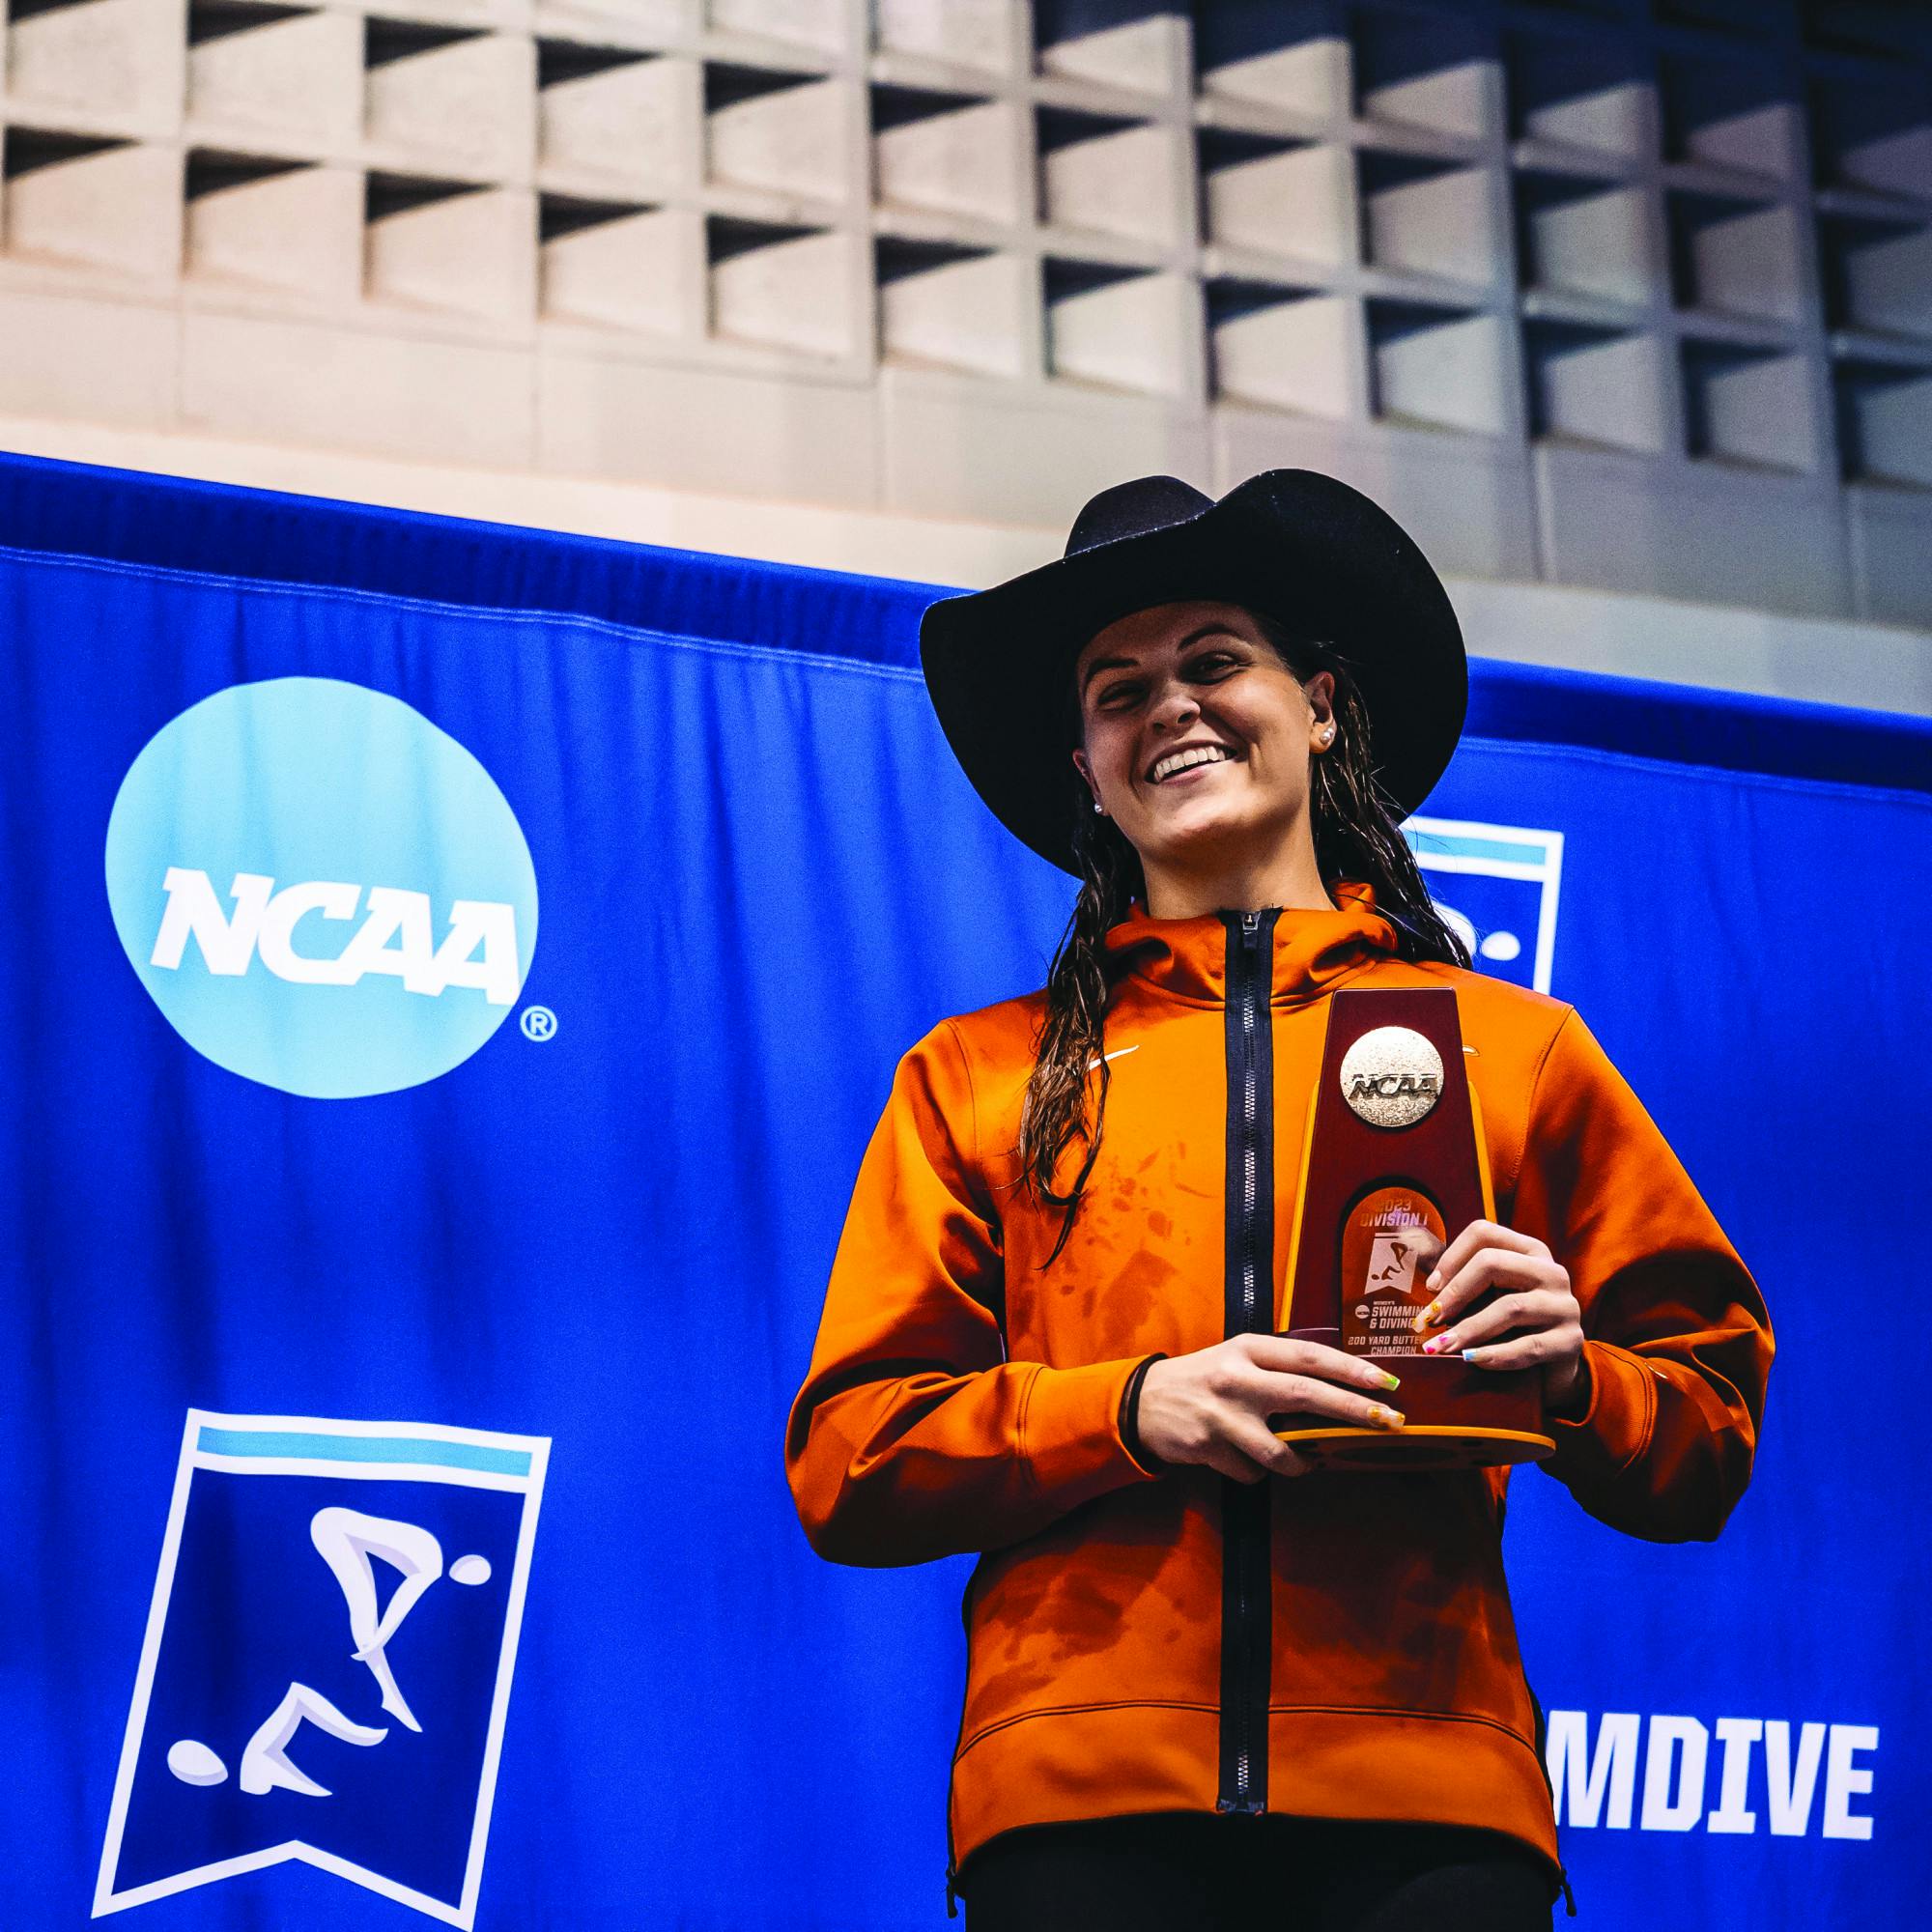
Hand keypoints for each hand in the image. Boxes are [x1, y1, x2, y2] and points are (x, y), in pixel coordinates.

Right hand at [1136, 1333, 1406, 1483]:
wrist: (1142, 1402)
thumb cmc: (1204, 1378)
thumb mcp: (1237, 1358)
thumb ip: (1278, 1369)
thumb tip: (1339, 1390)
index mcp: (1247, 1349)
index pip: (1308, 1355)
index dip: (1350, 1369)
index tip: (1385, 1382)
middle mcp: (1236, 1378)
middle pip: (1305, 1395)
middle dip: (1352, 1410)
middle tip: (1389, 1422)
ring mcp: (1221, 1415)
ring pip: (1280, 1450)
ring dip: (1302, 1462)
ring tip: (1308, 1461)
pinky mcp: (1207, 1447)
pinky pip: (1251, 1473)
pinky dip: (1257, 1473)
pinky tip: (1246, 1460)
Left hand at [1412, 1219, 1585, 1411]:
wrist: (1552, 1370)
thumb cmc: (1510, 1326)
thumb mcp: (1488, 1296)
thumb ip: (1461, 1280)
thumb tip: (1419, 1267)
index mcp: (1529, 1251)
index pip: (1484, 1233)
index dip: (1451, 1257)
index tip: (1431, 1288)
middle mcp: (1551, 1272)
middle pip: (1493, 1263)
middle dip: (1454, 1293)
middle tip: (1430, 1320)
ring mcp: (1565, 1305)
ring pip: (1510, 1307)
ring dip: (1469, 1329)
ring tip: (1442, 1346)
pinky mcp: (1570, 1341)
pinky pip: (1527, 1346)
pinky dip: (1495, 1355)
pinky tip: (1472, 1360)